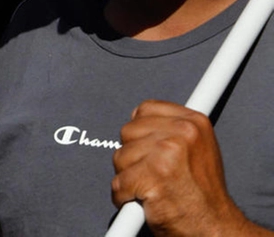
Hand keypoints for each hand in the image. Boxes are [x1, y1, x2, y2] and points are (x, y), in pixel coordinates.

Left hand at [111, 100, 253, 236]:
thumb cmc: (203, 194)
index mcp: (193, 122)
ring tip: (152, 188)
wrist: (215, 227)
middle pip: (128, 132)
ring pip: (119, 157)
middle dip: (133, 155)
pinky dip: (124, 197)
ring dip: (128, 177)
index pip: (145, 109)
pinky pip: (118, 183)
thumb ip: (171, 130)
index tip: (146, 147)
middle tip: (152, 173)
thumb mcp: (199, 149)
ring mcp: (167, 154)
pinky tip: (144, 201)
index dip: (140, 131)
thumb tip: (140, 121)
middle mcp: (182, 132)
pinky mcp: (152, 177)